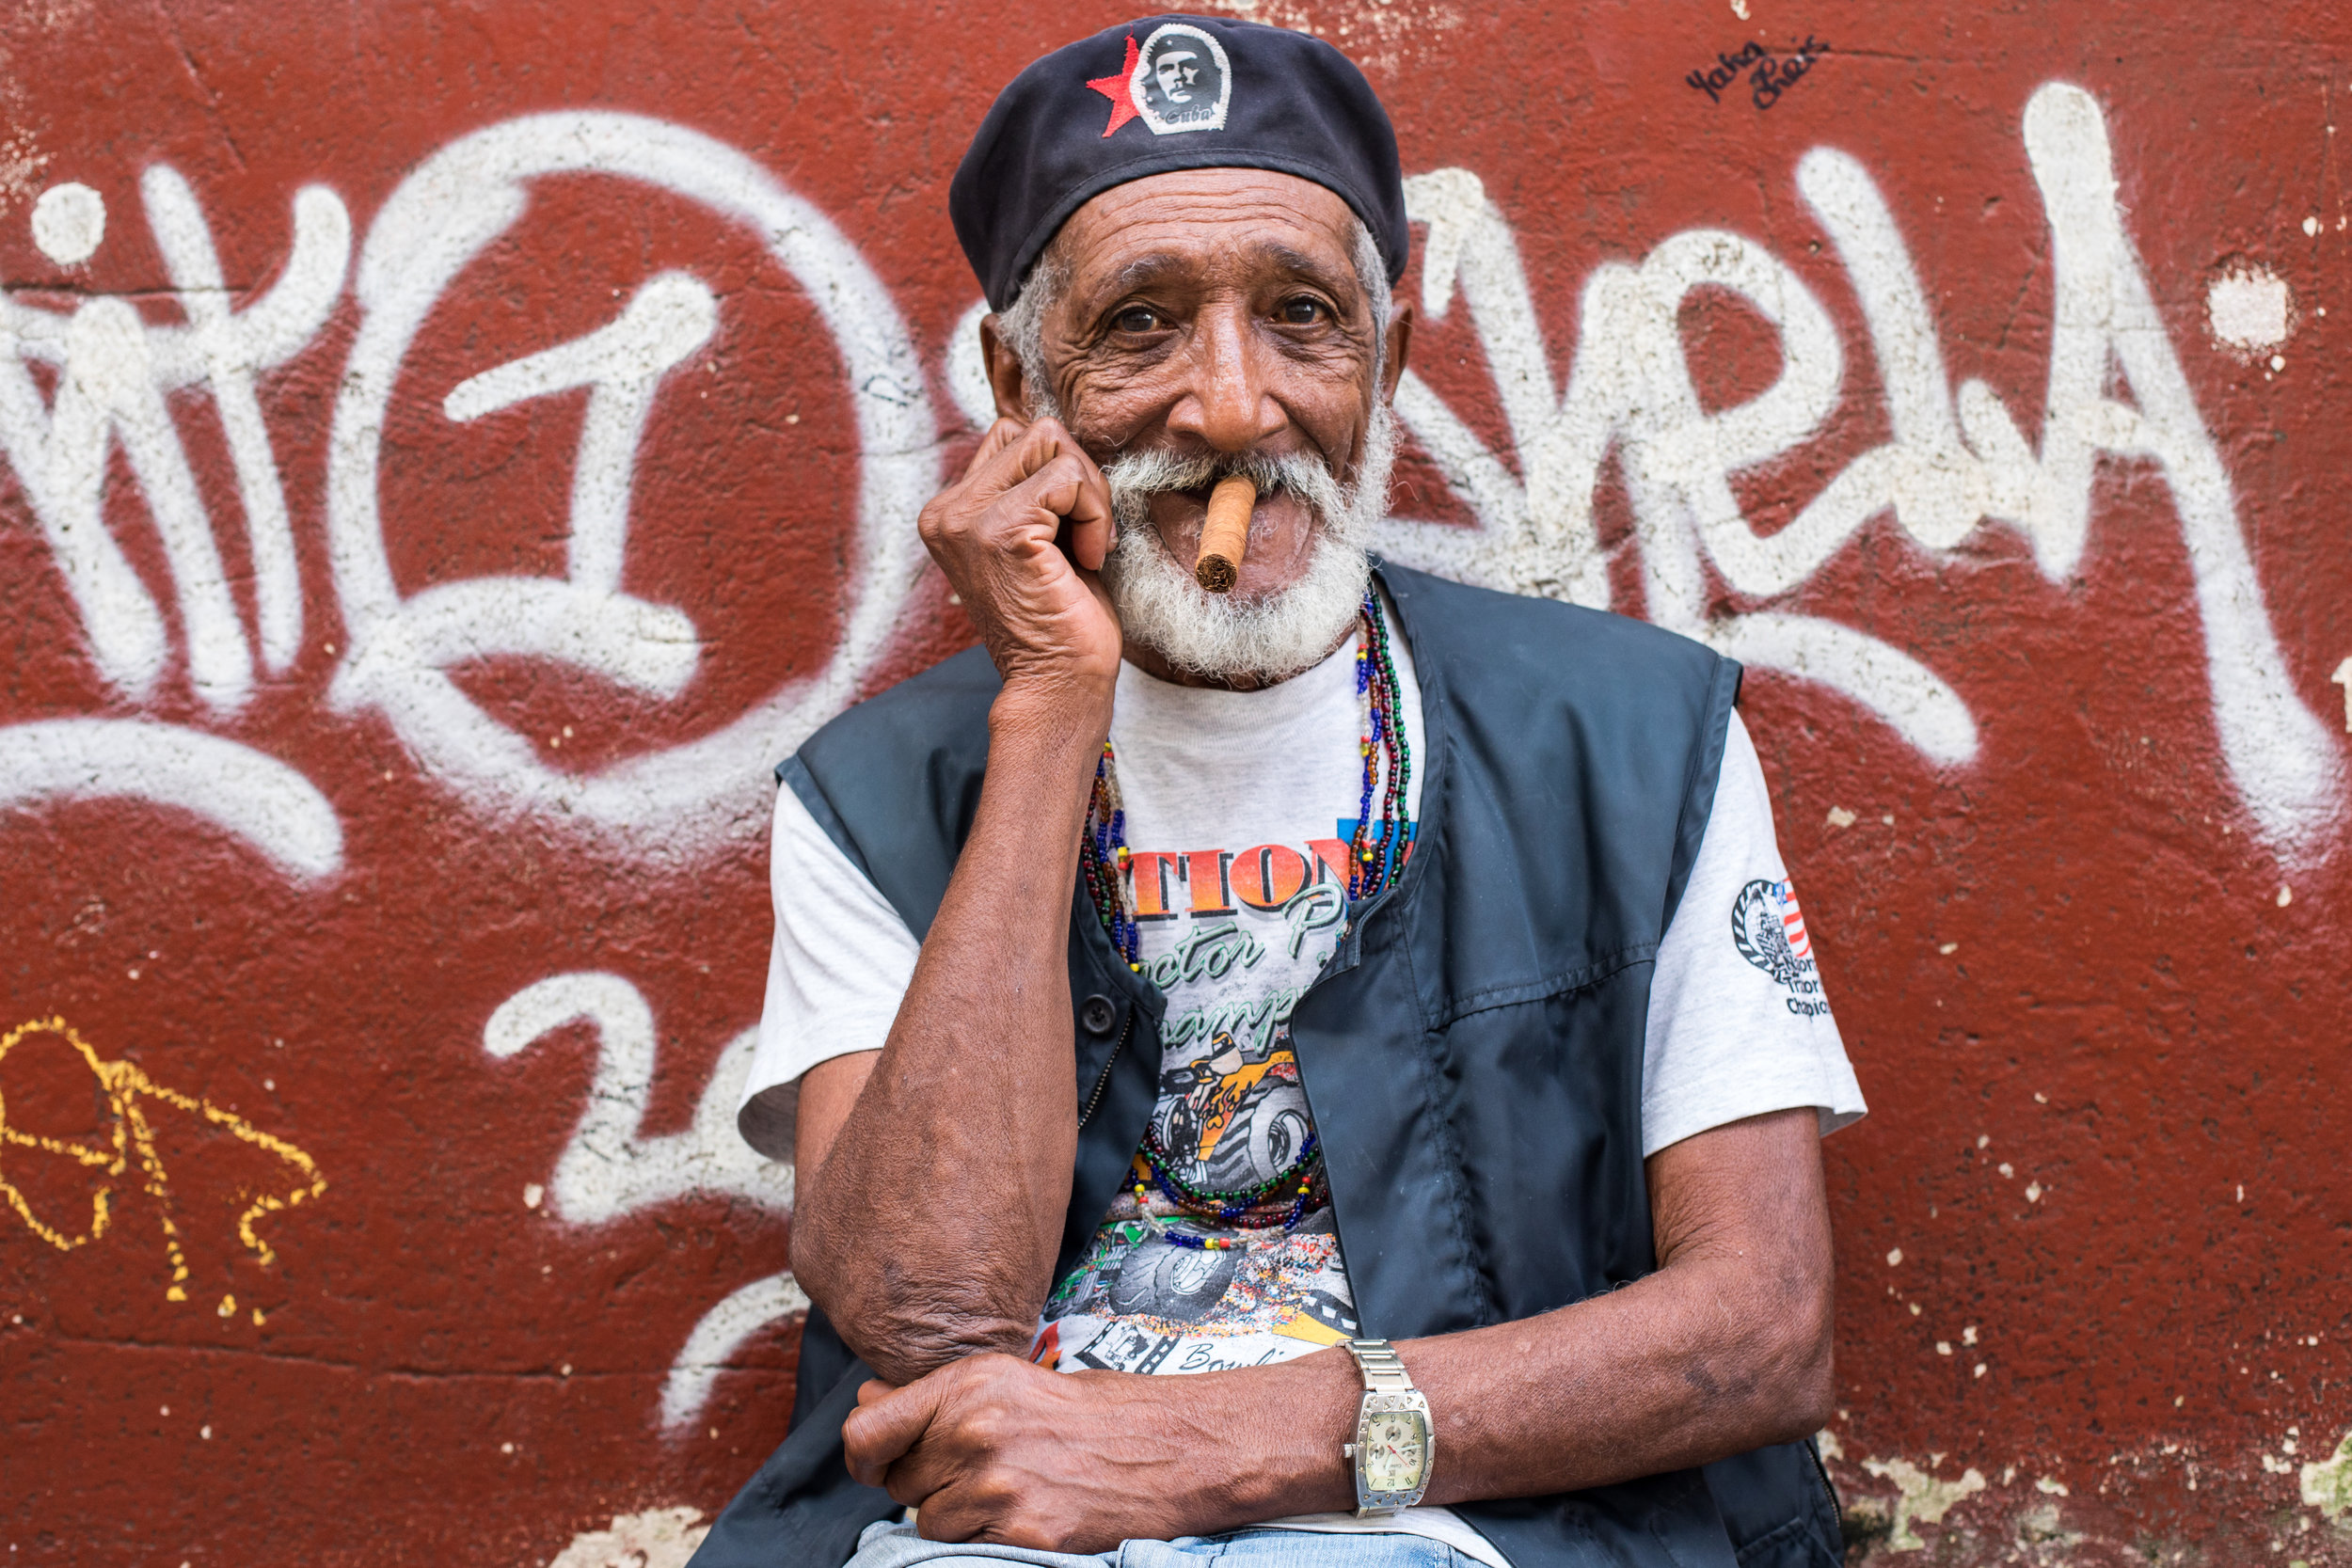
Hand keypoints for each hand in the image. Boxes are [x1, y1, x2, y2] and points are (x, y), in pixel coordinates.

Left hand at [842, 1353, 1271, 1551]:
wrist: (1166, 1447)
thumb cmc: (1088, 1411)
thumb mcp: (1007, 1380)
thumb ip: (934, 1395)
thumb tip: (867, 1402)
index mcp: (968, 1385)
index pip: (866, 1430)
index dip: (864, 1453)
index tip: (876, 1461)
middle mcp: (976, 1431)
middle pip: (898, 1482)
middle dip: (926, 1481)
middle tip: (975, 1469)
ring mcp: (998, 1486)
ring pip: (927, 1520)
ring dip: (955, 1513)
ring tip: (1006, 1489)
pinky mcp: (1022, 1532)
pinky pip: (963, 1546)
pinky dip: (984, 1537)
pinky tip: (1024, 1510)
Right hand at [919, 417, 1120, 699]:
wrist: (1059, 684)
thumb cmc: (1062, 619)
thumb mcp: (1041, 537)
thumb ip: (1036, 488)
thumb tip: (1065, 437)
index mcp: (950, 513)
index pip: (1013, 437)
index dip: (1060, 474)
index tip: (1071, 532)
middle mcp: (946, 512)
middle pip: (1033, 431)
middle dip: (1079, 476)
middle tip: (1086, 537)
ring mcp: (967, 520)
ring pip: (1051, 442)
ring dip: (1089, 493)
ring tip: (1085, 548)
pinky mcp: (1000, 531)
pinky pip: (1068, 476)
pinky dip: (1094, 513)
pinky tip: (1087, 558)